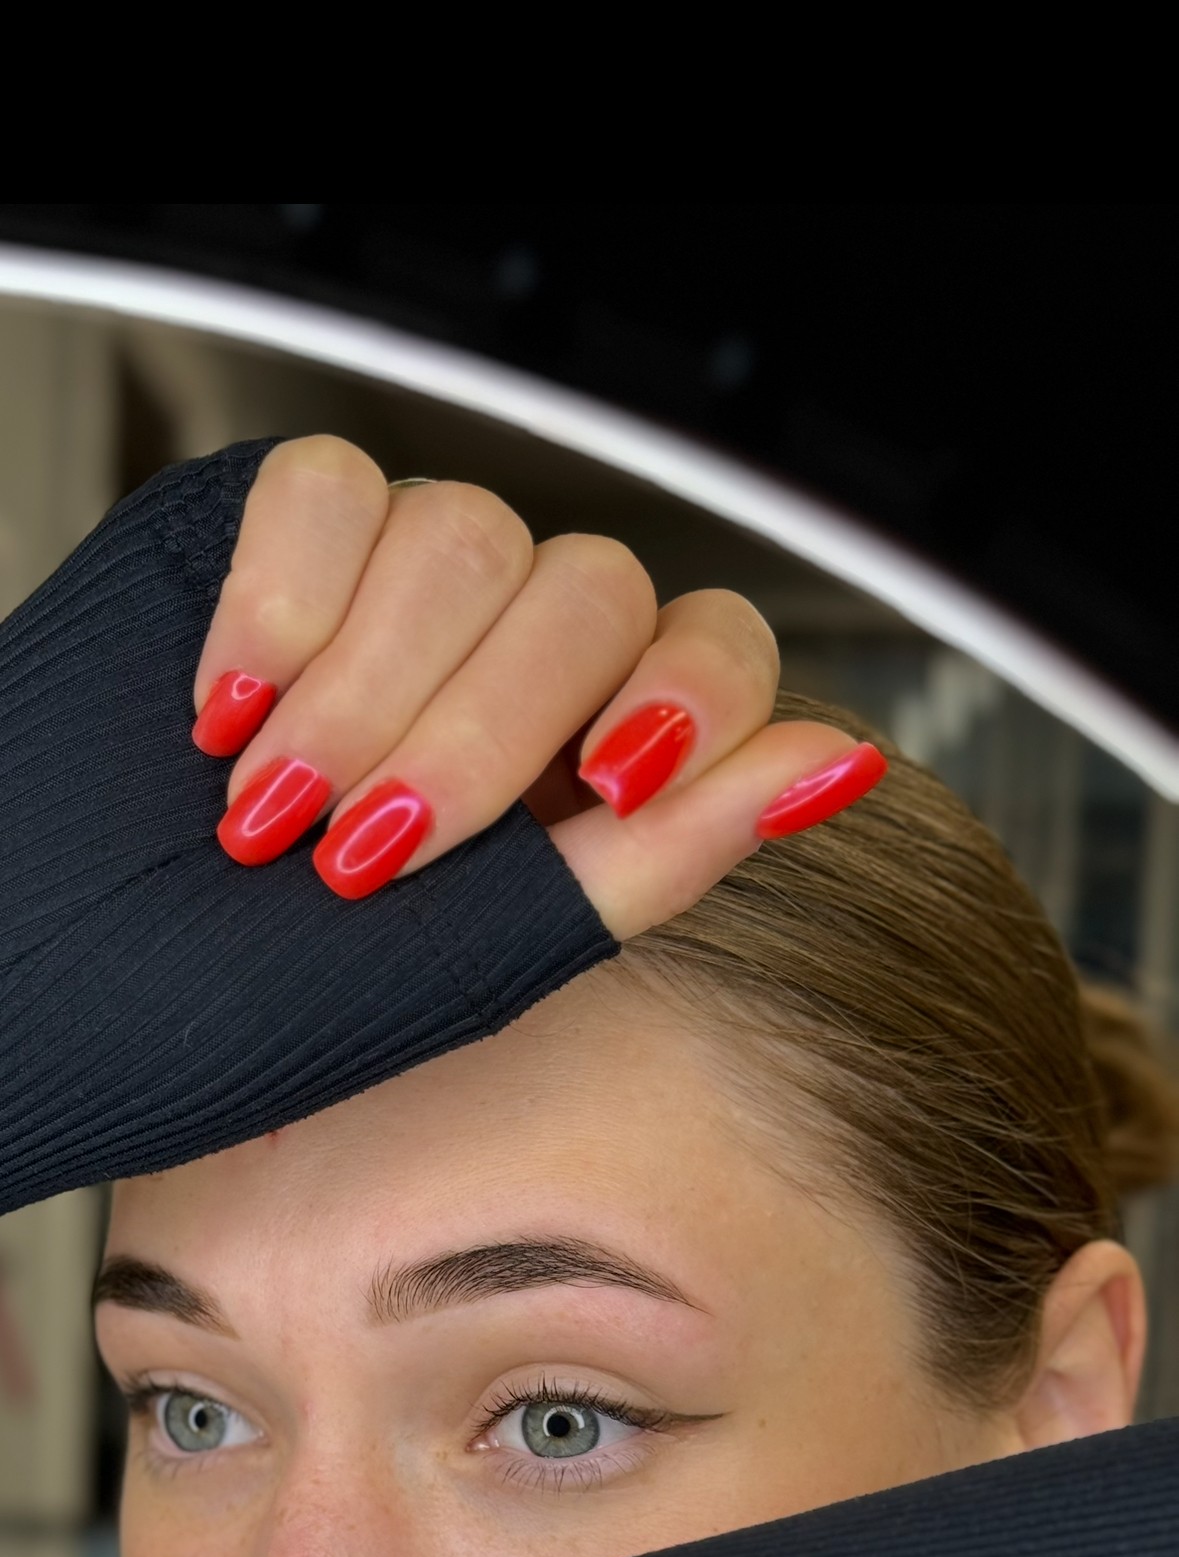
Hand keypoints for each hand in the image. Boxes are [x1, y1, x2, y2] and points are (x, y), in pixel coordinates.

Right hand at [192, 437, 885, 940]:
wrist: (94, 986)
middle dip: (477, 732)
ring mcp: (402, 582)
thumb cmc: (285, 992)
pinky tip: (228, 706)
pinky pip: (322, 485)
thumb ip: (665, 857)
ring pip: (462, 532)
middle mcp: (512, 648)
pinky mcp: (288, 531)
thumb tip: (840, 764)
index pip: (714, 643)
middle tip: (362, 853)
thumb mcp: (493, 953)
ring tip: (275, 803)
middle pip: (587, 588)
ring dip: (365, 686)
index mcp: (588, 745)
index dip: (685, 696)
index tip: (608, 781)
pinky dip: (276, 601)